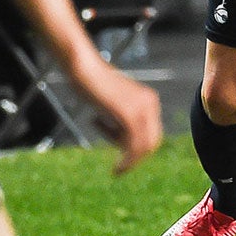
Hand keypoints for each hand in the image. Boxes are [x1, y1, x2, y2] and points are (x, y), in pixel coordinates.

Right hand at [71, 57, 162, 174]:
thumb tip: (125, 143)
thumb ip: (122, 119)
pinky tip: (116, 168)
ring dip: (129, 161)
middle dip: (135, 157)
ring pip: (144, 147)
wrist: (83, 68)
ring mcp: (142, 107)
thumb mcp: (112, 105)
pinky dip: (127, 162)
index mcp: (149, 100)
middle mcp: (150, 103)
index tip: (122, 160)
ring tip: (116, 168)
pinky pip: (134, 145)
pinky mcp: (129, 113)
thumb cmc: (91, 85)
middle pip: (152, 142)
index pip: (152, 134)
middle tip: (119, 168)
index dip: (138, 150)